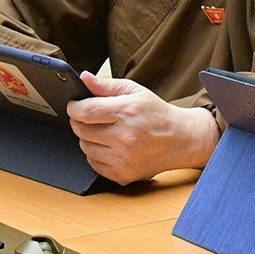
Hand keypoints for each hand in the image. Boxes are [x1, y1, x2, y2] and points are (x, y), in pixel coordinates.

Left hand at [66, 74, 218, 182]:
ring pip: (85, 148)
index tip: (75, 105)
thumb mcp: (135, 91)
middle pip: (81, 130)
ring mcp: (124, 159)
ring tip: (104, 132)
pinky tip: (110, 147)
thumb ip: (107, 85)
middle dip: (79, 121)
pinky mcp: (124, 175)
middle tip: (89, 117)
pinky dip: (97, 155)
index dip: (74, 107)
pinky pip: (94, 165)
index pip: (85, 111)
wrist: (181, 140)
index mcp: (127, 112)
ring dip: (88, 138)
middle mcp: (125, 137)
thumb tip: (84, 78)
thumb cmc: (157, 114)